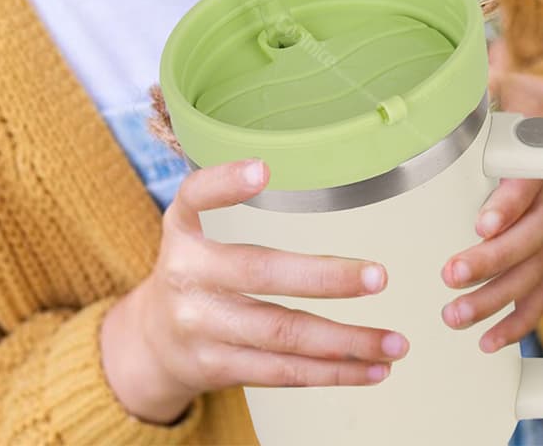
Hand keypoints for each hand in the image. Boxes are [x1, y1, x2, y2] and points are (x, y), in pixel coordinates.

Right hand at [99, 159, 409, 423]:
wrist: (148, 342)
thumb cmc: (192, 271)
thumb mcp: (192, 229)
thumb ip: (228, 202)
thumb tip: (306, 176)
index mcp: (181, 231)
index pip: (195, 197)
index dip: (225, 182)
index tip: (263, 168)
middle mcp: (187, 276)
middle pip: (259, 274)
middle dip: (325, 277)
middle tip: (378, 276)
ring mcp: (201, 326)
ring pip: (281, 335)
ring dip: (346, 341)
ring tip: (394, 340)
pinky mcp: (217, 367)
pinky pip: (282, 373)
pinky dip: (332, 373)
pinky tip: (370, 368)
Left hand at [440, 65, 542, 351]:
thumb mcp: (518, 86)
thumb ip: (486, 89)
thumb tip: (446, 88)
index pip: (530, 184)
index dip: (508, 204)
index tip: (480, 224)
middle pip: (531, 236)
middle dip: (491, 261)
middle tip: (449, 276)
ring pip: (536, 272)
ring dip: (498, 299)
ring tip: (455, 317)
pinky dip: (521, 320)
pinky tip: (490, 342)